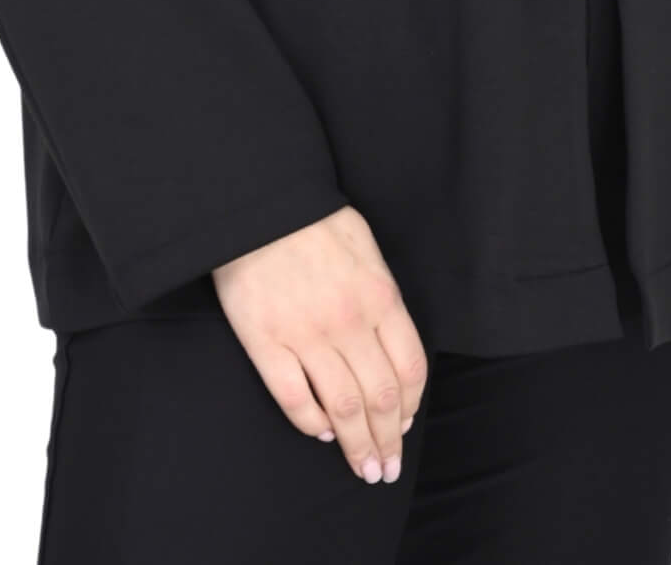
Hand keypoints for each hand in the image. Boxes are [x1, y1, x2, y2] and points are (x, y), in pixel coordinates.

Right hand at [211, 203, 427, 485]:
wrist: (259, 201)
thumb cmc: (314, 220)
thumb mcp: (366, 249)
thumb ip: (381, 298)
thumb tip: (388, 348)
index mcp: (379, 296)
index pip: (410, 368)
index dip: (411, 406)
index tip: (406, 425)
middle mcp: (349, 321)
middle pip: (379, 397)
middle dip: (387, 439)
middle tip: (386, 468)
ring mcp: (306, 334)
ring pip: (342, 406)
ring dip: (356, 444)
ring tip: (362, 467)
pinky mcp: (266, 342)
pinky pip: (295, 399)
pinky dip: (311, 423)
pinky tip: (320, 433)